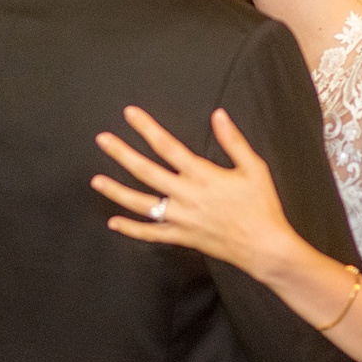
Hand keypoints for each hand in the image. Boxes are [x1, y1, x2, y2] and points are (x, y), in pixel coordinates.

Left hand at [89, 106, 300, 281]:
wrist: (265, 247)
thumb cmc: (261, 205)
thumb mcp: (253, 168)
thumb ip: (233, 141)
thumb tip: (218, 115)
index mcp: (202, 175)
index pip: (167, 146)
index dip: (146, 128)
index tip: (130, 114)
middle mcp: (186, 196)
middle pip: (146, 171)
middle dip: (122, 154)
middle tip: (102, 140)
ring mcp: (181, 218)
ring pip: (141, 204)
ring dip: (117, 192)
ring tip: (96, 180)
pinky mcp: (182, 236)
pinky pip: (152, 233)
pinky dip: (131, 229)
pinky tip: (113, 221)